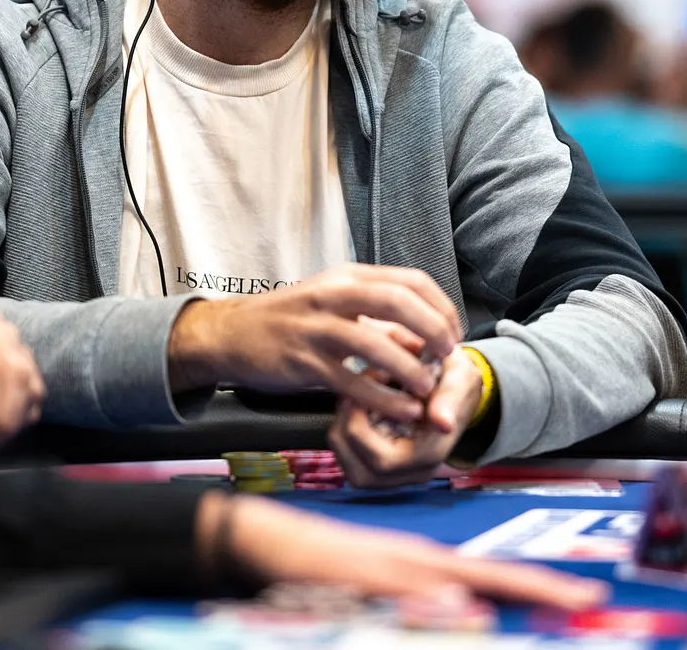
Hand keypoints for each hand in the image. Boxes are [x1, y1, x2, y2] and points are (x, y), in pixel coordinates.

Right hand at [168, 264, 461, 422]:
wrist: (232, 334)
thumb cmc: (292, 320)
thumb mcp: (336, 306)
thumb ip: (378, 319)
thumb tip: (423, 338)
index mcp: (348, 276)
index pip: (410, 280)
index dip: (441, 306)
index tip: (454, 333)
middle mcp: (333, 294)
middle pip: (399, 302)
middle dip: (433, 329)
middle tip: (448, 356)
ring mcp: (316, 327)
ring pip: (374, 344)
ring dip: (410, 369)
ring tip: (427, 389)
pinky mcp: (303, 361)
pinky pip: (351, 381)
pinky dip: (383, 398)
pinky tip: (402, 410)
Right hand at [217, 493, 607, 608]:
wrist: (267, 541)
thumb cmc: (327, 574)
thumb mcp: (384, 593)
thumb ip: (424, 606)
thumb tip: (472, 619)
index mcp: (426, 567)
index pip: (494, 578)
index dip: (539, 588)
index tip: (584, 598)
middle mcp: (416, 563)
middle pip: (489, 576)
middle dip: (541, 589)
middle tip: (589, 598)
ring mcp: (388, 569)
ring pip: (454, 585)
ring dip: (499, 594)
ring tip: (551, 600)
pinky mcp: (358, 578)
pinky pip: (404, 594)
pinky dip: (433, 602)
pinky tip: (460, 607)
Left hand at [328, 347, 482, 487]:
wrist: (457, 389)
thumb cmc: (455, 380)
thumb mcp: (459, 378)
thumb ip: (450, 398)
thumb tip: (443, 423)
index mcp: (432, 454)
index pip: (383, 461)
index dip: (359, 429)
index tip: (358, 393)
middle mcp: (414, 473)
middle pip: (361, 473)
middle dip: (345, 430)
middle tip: (350, 394)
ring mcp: (399, 475)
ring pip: (351, 470)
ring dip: (342, 432)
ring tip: (353, 400)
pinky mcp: (384, 469)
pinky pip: (351, 462)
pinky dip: (344, 435)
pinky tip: (356, 410)